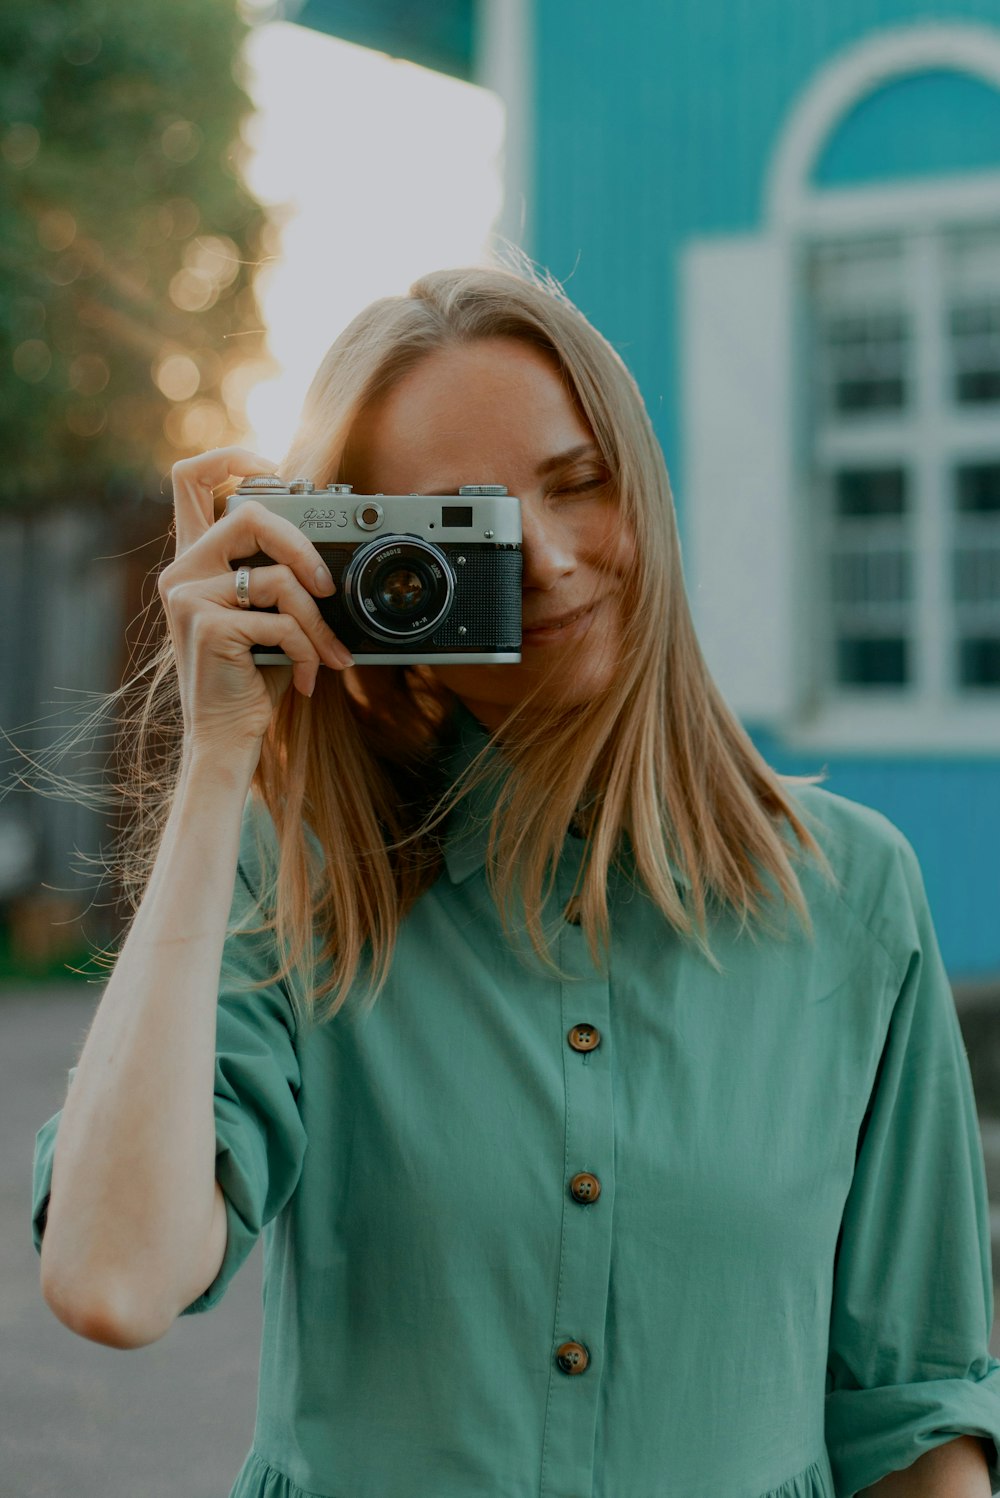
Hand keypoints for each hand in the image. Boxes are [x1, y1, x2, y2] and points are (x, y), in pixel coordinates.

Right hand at [158, 446, 353, 756]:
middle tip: (327, 587)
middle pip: (249, 514)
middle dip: (303, 547)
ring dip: (316, 621)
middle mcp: (181, 570)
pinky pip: (281, 620)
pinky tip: (303, 679)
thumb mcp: (265, 614)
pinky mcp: (207, 624)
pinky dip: (306, 651)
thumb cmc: (252, 676)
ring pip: (277, 577)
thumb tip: (326, 546)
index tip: (272, 467)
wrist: (227, 736)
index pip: (190, 478)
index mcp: (193, 559)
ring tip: (327, 654)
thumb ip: (275, 572)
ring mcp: (188, 596)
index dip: (230, 457)